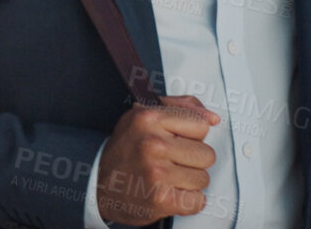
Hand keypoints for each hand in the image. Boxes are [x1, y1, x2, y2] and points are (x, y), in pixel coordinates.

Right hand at [95, 94, 220, 224]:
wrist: (97, 185)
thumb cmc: (125, 151)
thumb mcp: (142, 118)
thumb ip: (179, 109)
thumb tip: (212, 118)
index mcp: (147, 118)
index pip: (201, 125)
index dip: (190, 135)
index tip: (173, 141)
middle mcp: (151, 143)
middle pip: (207, 154)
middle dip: (191, 161)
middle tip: (168, 162)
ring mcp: (157, 172)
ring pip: (203, 178)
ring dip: (188, 182)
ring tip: (166, 178)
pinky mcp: (161, 199)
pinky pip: (198, 201)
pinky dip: (186, 201)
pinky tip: (168, 193)